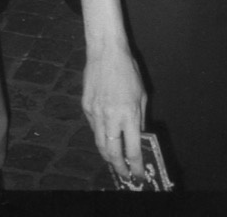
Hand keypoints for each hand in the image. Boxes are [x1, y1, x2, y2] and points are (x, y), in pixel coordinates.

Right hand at [82, 42, 146, 180]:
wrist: (105, 51)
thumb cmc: (128, 70)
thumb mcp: (141, 95)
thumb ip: (140, 119)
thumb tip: (138, 137)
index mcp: (128, 114)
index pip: (132, 150)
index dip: (136, 167)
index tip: (139, 175)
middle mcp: (110, 117)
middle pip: (112, 153)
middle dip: (119, 167)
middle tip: (124, 174)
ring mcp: (95, 112)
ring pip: (100, 143)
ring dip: (108, 155)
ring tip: (114, 161)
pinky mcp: (85, 106)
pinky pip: (93, 127)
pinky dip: (100, 134)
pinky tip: (106, 134)